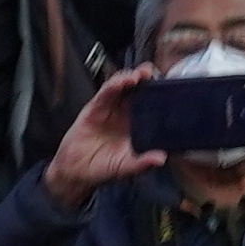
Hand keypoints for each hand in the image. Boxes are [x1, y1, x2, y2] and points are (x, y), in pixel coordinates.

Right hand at [42, 70, 164, 210]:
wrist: (75, 171)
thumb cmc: (102, 168)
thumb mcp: (126, 167)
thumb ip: (142, 163)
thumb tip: (161, 158)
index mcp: (134, 125)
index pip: (148, 104)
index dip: (157, 94)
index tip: (169, 88)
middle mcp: (123, 114)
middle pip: (136, 90)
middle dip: (146, 79)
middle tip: (155, 73)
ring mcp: (109, 109)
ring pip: (122, 87)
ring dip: (131, 77)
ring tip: (141, 74)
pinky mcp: (94, 108)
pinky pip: (105, 93)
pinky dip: (114, 85)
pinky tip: (123, 82)